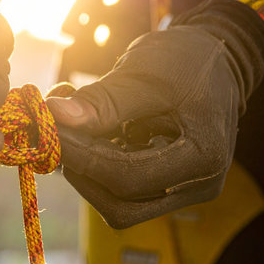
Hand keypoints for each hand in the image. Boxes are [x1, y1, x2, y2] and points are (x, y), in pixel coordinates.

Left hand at [48, 0, 263, 227]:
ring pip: (117, 201)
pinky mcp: (166, 183)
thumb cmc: (186, 61)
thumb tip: (56, 115)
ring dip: (85, 167)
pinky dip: (97, 164)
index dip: (82, 157)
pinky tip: (90, 131)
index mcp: (203, 157)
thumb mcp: (145, 74)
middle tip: (56, 131)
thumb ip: (103, 101)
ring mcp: (182, 189)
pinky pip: (123, 188)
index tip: (49, 131)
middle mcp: (196, 185)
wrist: (213, 64)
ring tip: (74, 124)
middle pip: (120, 202)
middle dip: (81, 168)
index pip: (128, 178)